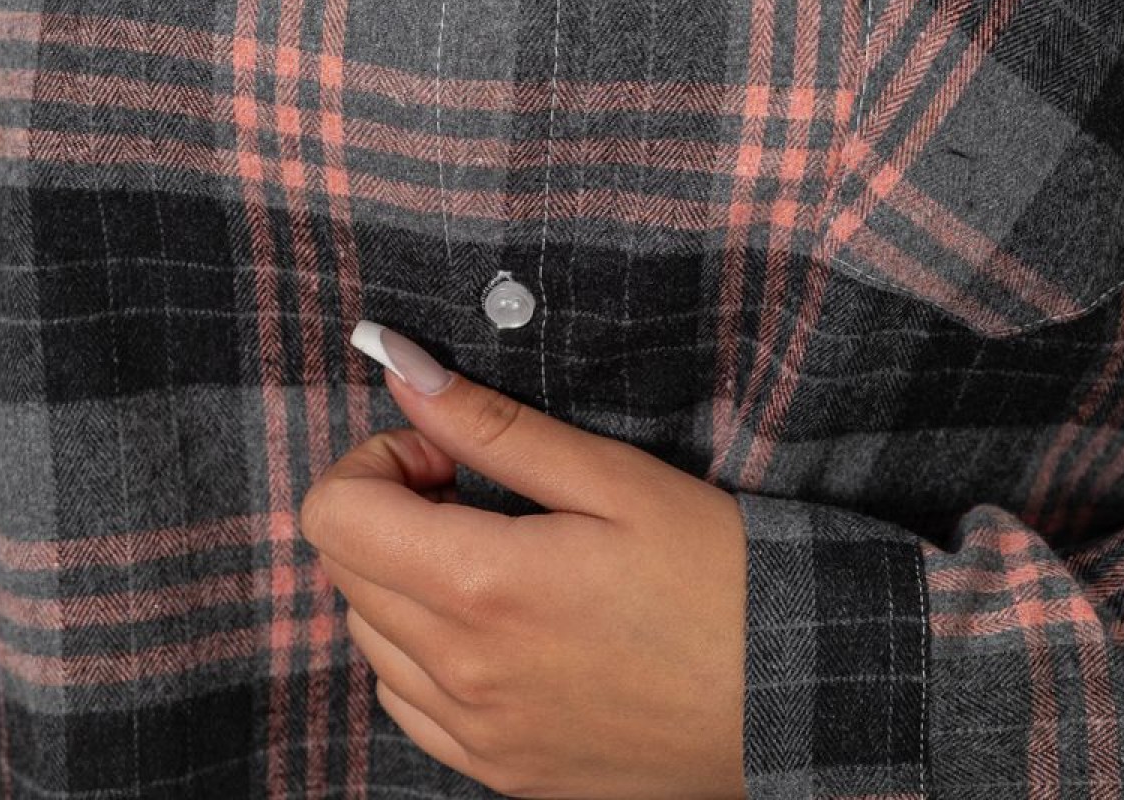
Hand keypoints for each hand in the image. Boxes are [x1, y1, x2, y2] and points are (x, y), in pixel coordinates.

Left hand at [297, 324, 747, 799]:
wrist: (789, 696)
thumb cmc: (713, 571)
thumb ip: (491, 426)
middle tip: (474, 493)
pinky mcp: (498, 773)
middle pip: (344, 570)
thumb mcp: (610, 476)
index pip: (334, 514)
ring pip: (368, 637)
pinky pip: (405, 702)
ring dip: (402, 580)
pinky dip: (420, 650)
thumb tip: (396, 364)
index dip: (378, 461)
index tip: (447, 457)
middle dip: (390, 509)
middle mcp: (460, 673)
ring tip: (493, 556)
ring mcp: (475, 736)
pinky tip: (492, 623)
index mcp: (482, 588)